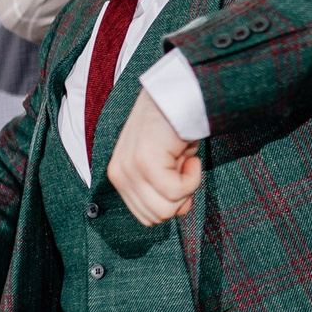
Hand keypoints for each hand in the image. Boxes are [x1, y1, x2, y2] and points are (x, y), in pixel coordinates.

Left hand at [108, 89, 200, 224]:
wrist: (178, 94)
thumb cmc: (176, 126)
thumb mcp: (167, 164)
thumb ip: (165, 189)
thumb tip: (180, 210)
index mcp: (120, 176)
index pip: (145, 216)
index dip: (171, 203)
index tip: (180, 176)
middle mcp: (119, 174)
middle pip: (156, 216)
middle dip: (179, 198)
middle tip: (185, 168)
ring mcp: (129, 168)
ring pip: (165, 208)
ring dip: (187, 188)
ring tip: (186, 160)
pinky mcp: (144, 162)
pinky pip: (176, 191)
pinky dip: (193, 178)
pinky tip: (191, 157)